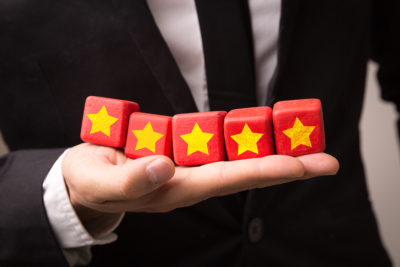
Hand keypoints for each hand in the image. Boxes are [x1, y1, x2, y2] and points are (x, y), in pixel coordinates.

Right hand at [62, 143, 338, 221]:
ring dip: (271, 152)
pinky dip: (244, 141)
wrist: (83, 182)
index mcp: (173, 190)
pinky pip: (217, 147)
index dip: (265, 171)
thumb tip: (164, 166)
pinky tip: (263, 135)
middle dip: (285, 166)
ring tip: (306, 144)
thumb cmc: (91, 183)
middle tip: (325, 160)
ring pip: (235, 160)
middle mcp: (188, 181)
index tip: (302, 165)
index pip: (228, 179)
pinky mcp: (180, 154)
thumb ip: (130, 178)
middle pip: (244, 173)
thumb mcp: (101, 182)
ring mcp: (186, 168)